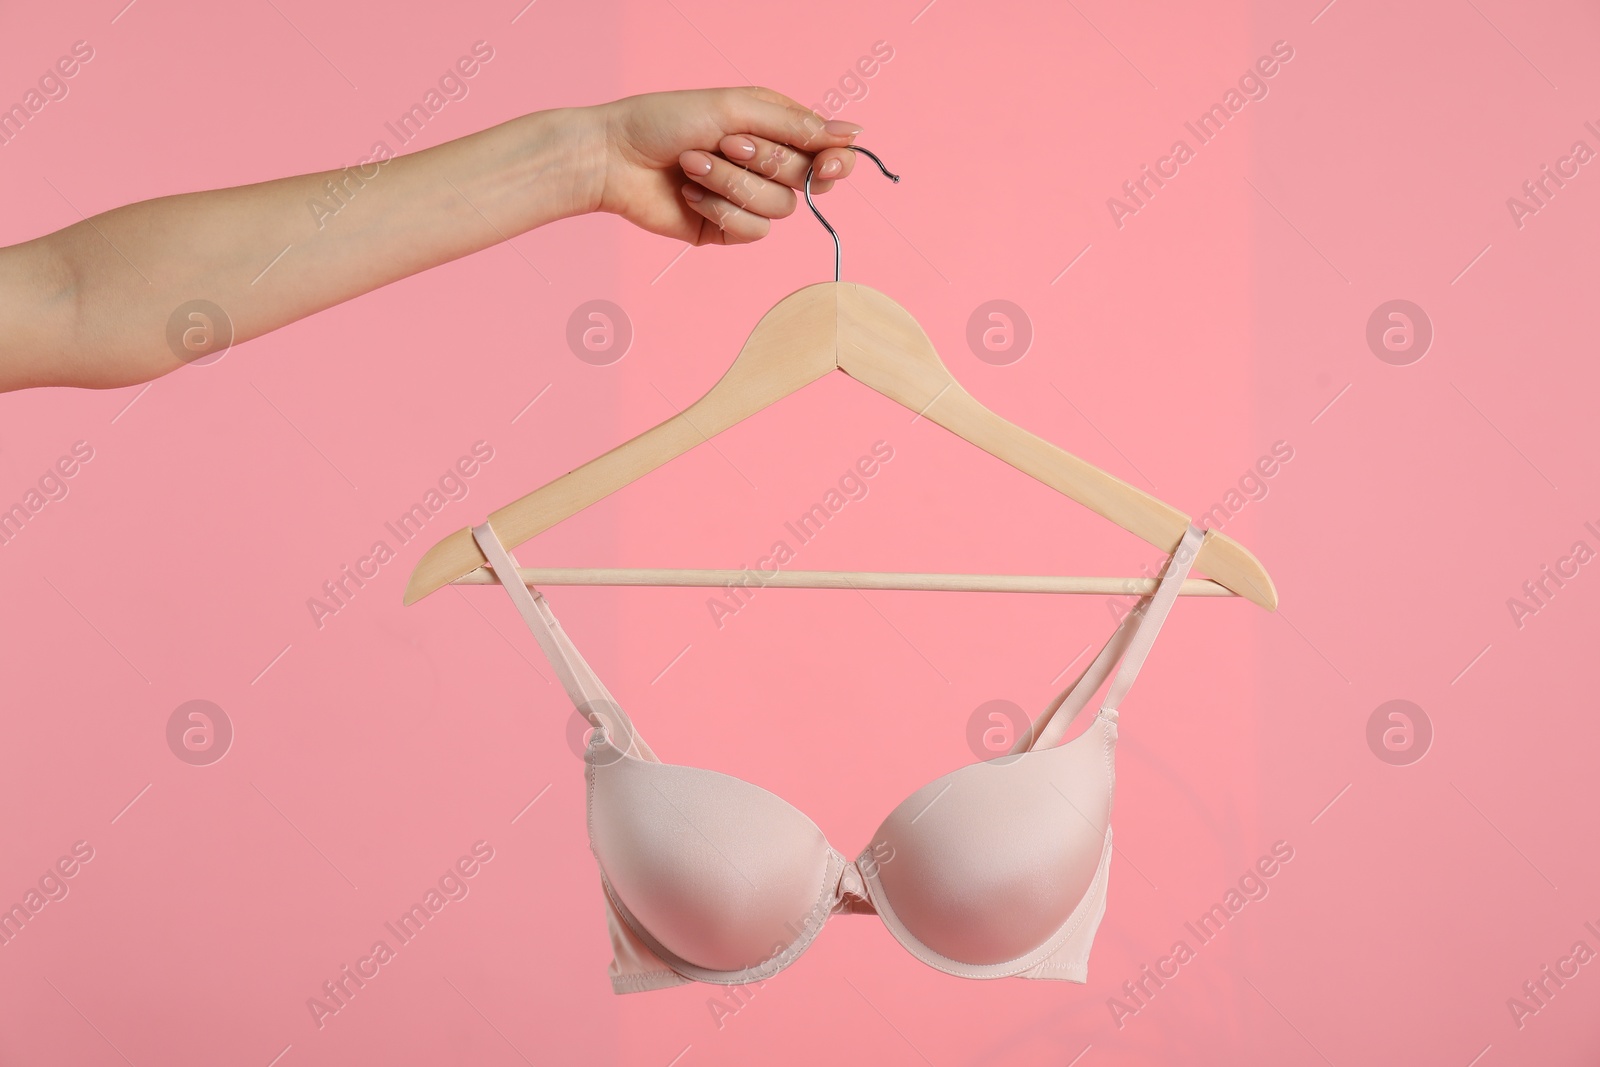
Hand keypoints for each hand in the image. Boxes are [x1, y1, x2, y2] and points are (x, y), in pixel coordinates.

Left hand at [588, 87, 862, 245]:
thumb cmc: (667, 120)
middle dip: (763, 161)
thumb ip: (795, 124)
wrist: (614, 157)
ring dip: (733, 184)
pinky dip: (720, 210)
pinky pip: (751, 232)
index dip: (836, 161)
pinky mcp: (725, 230)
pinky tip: (691, 194)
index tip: (829, 163)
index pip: (827, 153)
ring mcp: (746, 201)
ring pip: (778, 209)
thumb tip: (853, 134)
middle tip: (723, 143)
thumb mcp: (736, 108)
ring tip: (693, 165)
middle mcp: (765, 166)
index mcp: (773, 129)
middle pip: (805, 179)